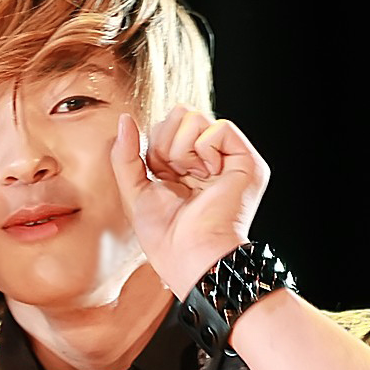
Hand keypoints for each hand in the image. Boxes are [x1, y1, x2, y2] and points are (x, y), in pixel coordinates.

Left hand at [110, 106, 269, 298]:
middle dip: (166, 144)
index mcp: (185, 166)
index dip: (154, 148)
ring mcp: (228, 159)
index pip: (165, 127)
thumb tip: (124, 119)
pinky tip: (208, 175)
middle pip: (179, 114)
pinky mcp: (246, 161)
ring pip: (195, 117)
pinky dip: (204, 150)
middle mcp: (208, 159)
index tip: (161, 178)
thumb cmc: (165, 236)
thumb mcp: (133, 191)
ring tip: (192, 178)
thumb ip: (125, 155)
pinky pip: (219, 127)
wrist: (190, 255)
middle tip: (176, 177)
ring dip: (182, 150)